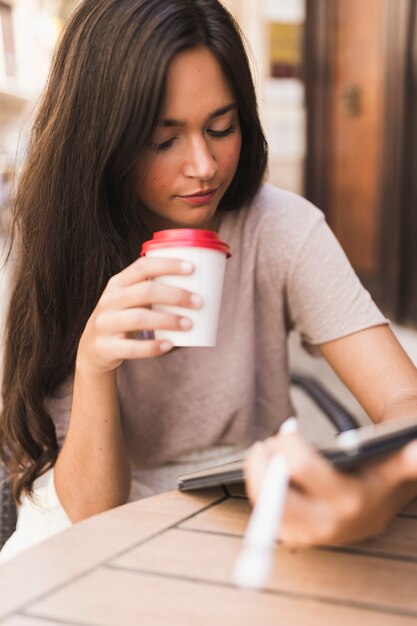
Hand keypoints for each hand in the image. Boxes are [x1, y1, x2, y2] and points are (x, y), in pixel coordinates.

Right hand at [77, 256, 201, 373]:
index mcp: (117, 283)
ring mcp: (104, 324)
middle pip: (144, 292)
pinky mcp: (105, 347)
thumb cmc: (124, 318)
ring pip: (138, 318)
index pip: (142, 266)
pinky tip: (169, 345)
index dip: (167, 265)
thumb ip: (154, 291)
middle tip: (199, 302)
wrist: (93, 349)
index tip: (192, 269)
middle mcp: (109, 300)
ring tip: (189, 324)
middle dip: (175, 295)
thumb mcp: (130, 300)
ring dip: (167, 320)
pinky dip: (152, 347)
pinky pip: (131, 347)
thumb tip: (200, 289)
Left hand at [245, 419, 416, 546]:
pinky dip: (260, 490)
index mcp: (347, 500)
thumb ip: (408, 459)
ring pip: (265, 504)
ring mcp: (308, 534)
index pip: (301, 467)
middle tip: (267, 443)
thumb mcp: (394, 464)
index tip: (288, 427)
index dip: (289, 442)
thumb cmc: (379, 478)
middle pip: (274, 492)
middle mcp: (325, 523)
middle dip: (264, 463)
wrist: (376, 511)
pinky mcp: (295, 538)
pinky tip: (266, 471)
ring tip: (264, 453)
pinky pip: (265, 513)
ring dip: (257, 475)